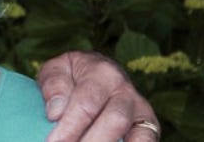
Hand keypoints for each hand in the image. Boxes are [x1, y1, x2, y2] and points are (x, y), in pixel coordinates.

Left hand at [37, 51, 158, 140]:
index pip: (87, 103)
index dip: (70, 126)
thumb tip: (56, 113)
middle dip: (90, 141)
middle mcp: (126, 90)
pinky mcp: (149, 124)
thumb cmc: (71, 74)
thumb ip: (54, 86)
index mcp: (102, 72)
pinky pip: (147, 140)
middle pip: (114, 120)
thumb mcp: (56, 69)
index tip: (54, 141)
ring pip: (136, 134)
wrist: (95, 69)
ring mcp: (140, 108)